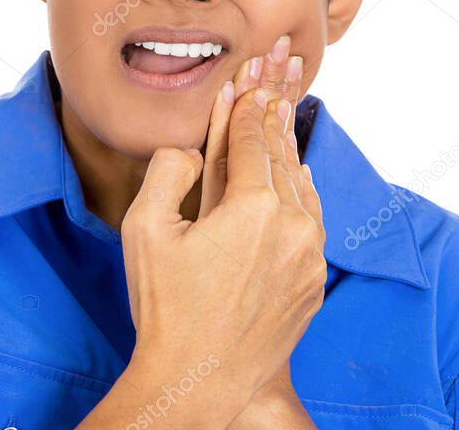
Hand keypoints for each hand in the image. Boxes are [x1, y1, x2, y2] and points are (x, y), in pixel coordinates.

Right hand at [121, 34, 326, 417]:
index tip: (248, 80)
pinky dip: (302, 192)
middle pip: (281, 157)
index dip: (246, 109)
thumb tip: (191, 148)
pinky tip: (294, 178)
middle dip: (271, 117)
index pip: (251, 141)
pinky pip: (312, 220)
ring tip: (281, 119)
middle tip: (273, 79)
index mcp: (253, 207)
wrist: (199, 380)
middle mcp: (293, 226)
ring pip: (302, 187)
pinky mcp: (313, 281)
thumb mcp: (144, 228)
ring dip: (288, 152)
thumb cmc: (165, 306)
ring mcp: (309, 256)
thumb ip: (169, 169)